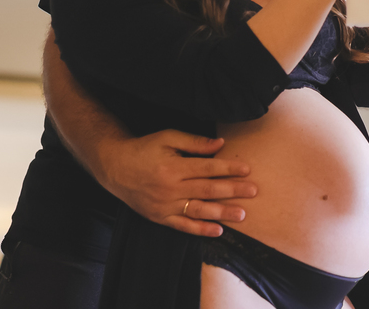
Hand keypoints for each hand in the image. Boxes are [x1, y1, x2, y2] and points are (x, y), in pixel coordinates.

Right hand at [99, 129, 256, 236]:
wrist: (115, 168)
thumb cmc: (144, 149)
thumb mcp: (167, 137)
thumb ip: (194, 142)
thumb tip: (220, 144)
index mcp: (173, 167)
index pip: (207, 168)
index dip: (228, 168)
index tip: (247, 169)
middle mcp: (170, 189)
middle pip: (207, 190)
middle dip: (232, 191)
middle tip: (253, 191)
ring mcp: (164, 205)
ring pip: (198, 210)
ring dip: (221, 213)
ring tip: (242, 214)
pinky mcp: (159, 217)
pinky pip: (182, 226)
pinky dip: (200, 229)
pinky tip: (217, 231)